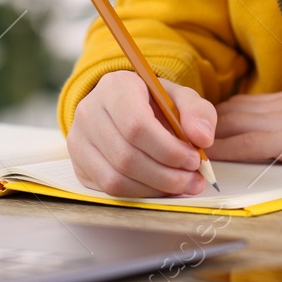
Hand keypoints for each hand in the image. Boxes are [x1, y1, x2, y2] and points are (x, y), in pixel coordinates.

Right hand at [67, 70, 216, 196]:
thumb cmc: (153, 103)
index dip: (168, 150)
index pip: (136, 126)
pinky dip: (141, 194)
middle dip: (167, 175)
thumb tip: (202, 138)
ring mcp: (79, 141)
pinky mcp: (79, 165)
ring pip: (116, 179)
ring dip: (155, 189)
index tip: (194, 159)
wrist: (123, 109)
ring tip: (183, 185)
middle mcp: (89, 112)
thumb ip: (198, 112)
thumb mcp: (180, 98)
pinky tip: (161, 188)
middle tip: (194, 179)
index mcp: (114, 87)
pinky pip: (109, 190)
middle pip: (126, 157)